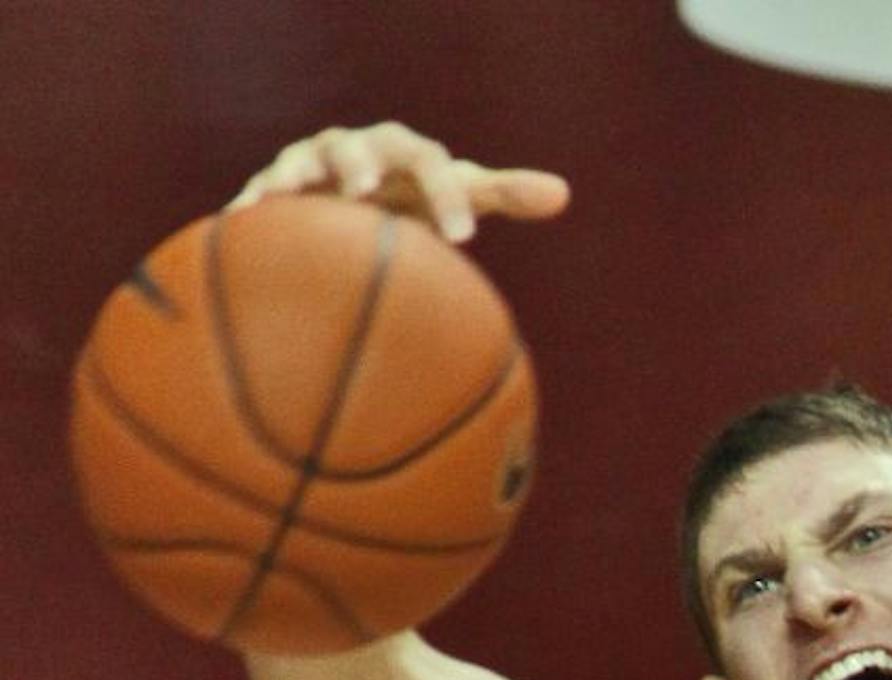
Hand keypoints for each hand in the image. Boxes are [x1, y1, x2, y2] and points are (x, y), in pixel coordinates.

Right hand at [229, 121, 569, 243]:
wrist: (357, 198)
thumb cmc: (416, 201)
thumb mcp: (457, 198)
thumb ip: (502, 194)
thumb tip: (563, 192)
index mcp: (409, 153)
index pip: (435, 164)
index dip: (449, 193)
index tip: (464, 237)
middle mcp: (361, 149)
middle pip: (363, 147)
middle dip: (363, 164)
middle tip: (368, 193)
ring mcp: (315, 161)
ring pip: (307, 158)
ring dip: (301, 174)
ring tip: (295, 195)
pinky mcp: (280, 182)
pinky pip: (265, 190)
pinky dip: (256, 203)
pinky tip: (245, 219)